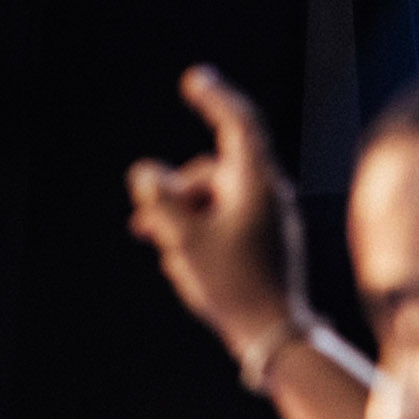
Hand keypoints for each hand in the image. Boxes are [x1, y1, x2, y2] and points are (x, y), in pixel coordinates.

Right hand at [126, 67, 309, 353]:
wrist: (276, 337)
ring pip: (213, 206)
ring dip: (183, 225)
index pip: (238, 124)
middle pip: (209, 175)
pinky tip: (190, 274)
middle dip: (173, 196)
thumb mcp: (184, 239)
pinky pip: (225, 231)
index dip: (215, 98)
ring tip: (173, 263)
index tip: (194, 81)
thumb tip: (146, 172)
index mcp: (256, 183)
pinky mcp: (267, 247)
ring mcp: (270, 222)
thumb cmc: (235, 285)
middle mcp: (268, 196)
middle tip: (141, 228)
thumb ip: (159, 200)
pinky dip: (201, 242)